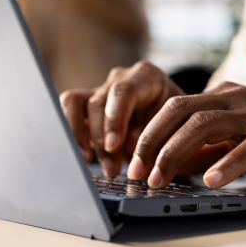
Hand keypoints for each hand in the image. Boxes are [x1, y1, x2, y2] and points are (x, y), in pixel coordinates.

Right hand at [59, 61, 183, 176]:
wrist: (175, 120)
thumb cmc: (177, 123)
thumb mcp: (174, 128)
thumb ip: (154, 136)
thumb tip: (130, 147)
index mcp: (147, 77)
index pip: (124, 92)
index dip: (115, 119)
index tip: (113, 145)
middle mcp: (121, 78)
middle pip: (99, 103)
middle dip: (102, 140)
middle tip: (111, 170)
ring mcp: (102, 88)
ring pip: (76, 102)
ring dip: (81, 135)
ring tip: (91, 162)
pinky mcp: (87, 102)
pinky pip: (69, 108)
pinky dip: (71, 131)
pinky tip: (83, 155)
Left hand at [128, 81, 245, 188]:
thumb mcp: (239, 136)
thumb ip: (208, 147)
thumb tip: (170, 166)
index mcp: (224, 95)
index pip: (176, 107)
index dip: (149, 133)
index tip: (132, 160)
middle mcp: (237, 99)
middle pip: (182, 111)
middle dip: (154, 141)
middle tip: (137, 171)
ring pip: (206, 125)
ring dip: (177, 153)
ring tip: (160, 179)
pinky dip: (226, 165)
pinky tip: (210, 181)